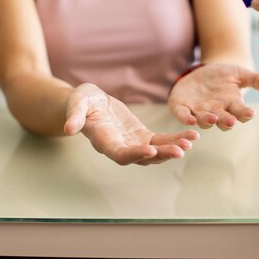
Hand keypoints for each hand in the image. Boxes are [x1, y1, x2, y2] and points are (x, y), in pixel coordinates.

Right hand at [64, 83, 198, 165]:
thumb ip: (74, 116)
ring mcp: (132, 143)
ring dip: (173, 148)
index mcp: (103, 141)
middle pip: (142, 157)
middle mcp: (120, 147)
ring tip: (190, 141)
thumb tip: (67, 129)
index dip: (134, 154)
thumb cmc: (81, 102)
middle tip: (180, 151)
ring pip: (155, 151)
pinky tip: (191, 136)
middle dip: (162, 154)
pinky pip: (161, 141)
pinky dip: (175, 139)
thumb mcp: (76, 103)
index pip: (119, 153)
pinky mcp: (142, 136)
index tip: (150, 151)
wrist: (89, 102)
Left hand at [168, 63, 258, 129]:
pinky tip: (189, 120)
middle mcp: (216, 111)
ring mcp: (199, 110)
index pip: (240, 112)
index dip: (245, 114)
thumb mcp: (240, 73)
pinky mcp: (182, 107)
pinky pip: (183, 115)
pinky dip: (186, 118)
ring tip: (212, 119)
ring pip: (204, 120)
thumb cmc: (224, 76)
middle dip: (226, 121)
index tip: (251, 113)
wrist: (202, 72)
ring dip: (207, 121)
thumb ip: (256, 80)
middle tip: (231, 121)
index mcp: (232, 105)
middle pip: (223, 120)